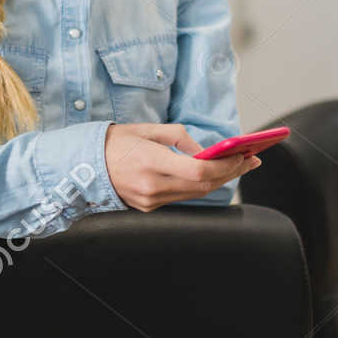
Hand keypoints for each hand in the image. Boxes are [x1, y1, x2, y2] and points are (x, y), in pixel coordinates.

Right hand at [104, 122, 261, 213]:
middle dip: (231, 172)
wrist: (85, 165)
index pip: (198, 171)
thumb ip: (180, 138)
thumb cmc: (116, 142)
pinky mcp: (149, 207)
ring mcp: (151, 201)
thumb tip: (205, 151)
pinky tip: (214, 175)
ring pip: (196, 194)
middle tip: (251, 160)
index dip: (225, 165)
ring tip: (239, 166)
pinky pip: (183, 197)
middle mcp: (152, 186)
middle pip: (203, 185)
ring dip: (220, 180)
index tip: (243, 155)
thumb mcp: (148, 130)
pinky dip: (201, 186)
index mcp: (151, 162)